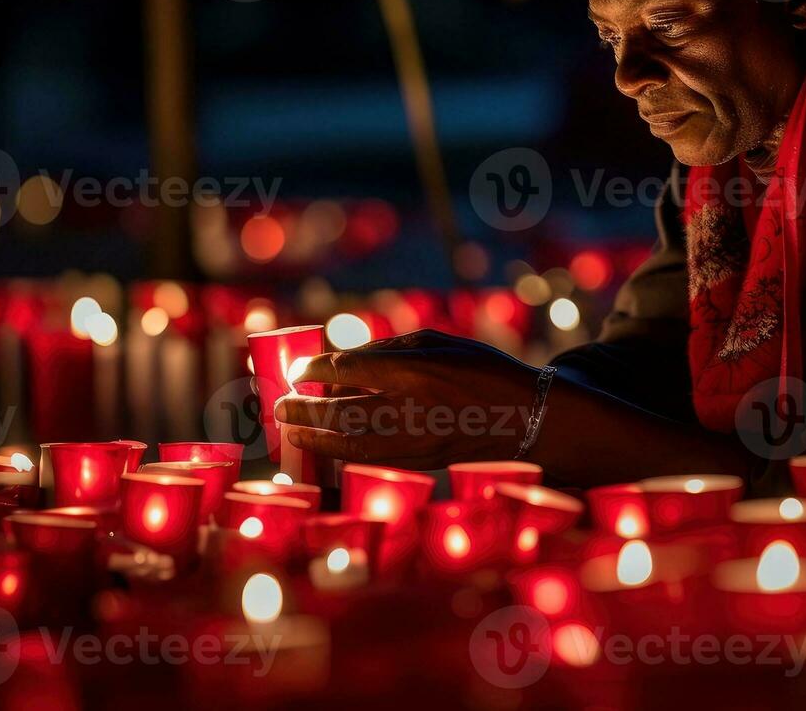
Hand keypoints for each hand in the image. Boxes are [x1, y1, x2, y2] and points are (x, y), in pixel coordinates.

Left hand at [273, 329, 540, 469]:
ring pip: (349, 443)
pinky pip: (370, 458)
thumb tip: (343, 363)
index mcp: (414, 370)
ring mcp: (414, 440)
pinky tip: (326, 446)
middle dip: (304, 409)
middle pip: (340, 411)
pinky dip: (342, 452)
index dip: (314, 370)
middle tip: (280, 405)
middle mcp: (409, 407)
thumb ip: (388, 350)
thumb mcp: (437, 343)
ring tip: (291, 432)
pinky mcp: (419, 462)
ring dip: (315, 438)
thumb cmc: (480, 368)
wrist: (525, 415)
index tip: (299, 370)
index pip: (347, 370)